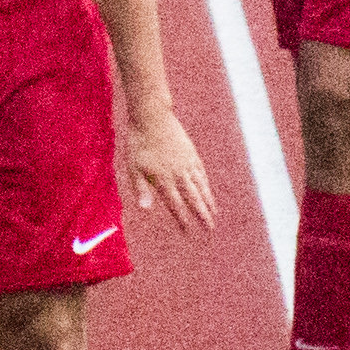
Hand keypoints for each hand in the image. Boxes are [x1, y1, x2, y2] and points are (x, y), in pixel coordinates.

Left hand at [123, 106, 214, 231]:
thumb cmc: (138, 143)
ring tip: (214, 213)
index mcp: (164, 179)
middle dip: (203, 215)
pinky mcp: (191, 153)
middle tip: (211, 228)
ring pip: (201, 186)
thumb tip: (145, 210)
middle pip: (194, 198)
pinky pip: (201, 172)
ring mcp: (187, 163)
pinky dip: (206, 184)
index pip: (176, 205)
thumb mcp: (134, 168)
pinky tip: (208, 189)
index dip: (183, 220)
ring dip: (208, 201)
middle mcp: (179, 174)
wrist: (152, 117)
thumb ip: (141, 189)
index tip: (190, 233)